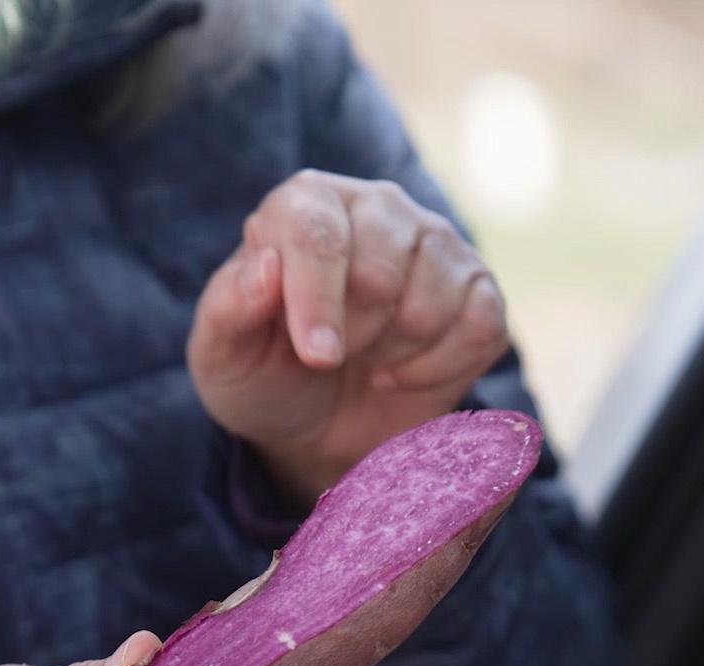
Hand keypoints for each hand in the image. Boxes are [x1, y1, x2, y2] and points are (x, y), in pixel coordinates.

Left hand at [189, 170, 512, 504]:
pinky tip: (402, 373)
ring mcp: (436, 243)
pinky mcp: (480, 289)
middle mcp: (377, 206)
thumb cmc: (266, 374)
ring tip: (366, 357)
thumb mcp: (222, 354)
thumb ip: (230, 309)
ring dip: (393, 354)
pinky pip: (480, 328)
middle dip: (352, 337)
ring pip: (431, 303)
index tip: (316, 357)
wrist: (319, 425)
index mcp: (305, 202)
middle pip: (380, 272)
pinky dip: (437, 369)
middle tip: (328, 357)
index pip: (319, 235)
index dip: (318, 301)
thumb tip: (265, 269)